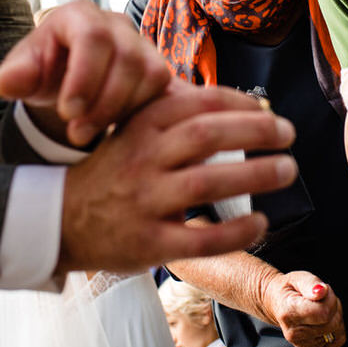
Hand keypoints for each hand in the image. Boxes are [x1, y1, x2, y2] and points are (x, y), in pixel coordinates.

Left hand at [0, 0, 171, 144]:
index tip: (68, 112)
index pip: (93, 36)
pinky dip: (143, 112)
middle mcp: (117, 24)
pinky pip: (165, 90)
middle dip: (103, 102)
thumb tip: (5, 82)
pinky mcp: (159, 67)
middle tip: (77, 133)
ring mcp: (143, 44)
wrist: (66, 76)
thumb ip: (15, 76)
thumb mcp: (23, 72)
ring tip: (91, 132)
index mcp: (79, 15)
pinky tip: (117, 128)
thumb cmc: (45, 70)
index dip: (85, 76)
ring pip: (152, 75)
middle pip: (127, 58)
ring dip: (122, 110)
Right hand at [56, 81, 297, 272]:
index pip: (198, 103)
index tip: (268, 108)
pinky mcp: (150, 244)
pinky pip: (202, 238)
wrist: (58, 219)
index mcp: (141, 126)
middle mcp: (144, 159)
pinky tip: (261, 222)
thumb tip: (244, 108)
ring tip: (287, 169)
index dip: (240, 102)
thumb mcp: (133, 132)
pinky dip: (237, 230)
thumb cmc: (112, 171)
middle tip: (288, 133)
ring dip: (256, 174)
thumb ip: (176, 117)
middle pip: (208, 135)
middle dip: (257, 131)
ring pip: (209, 182)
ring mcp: (146, 202)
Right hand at [260, 272, 345, 346]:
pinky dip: (336, 328)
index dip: (330, 299)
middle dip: (334, 306)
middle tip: (322, 298)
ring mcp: (302, 345)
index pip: (323, 312)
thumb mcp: (298, 278)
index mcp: (289, 312)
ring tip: (321, 308)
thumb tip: (322, 292)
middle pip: (332, 323)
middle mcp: (294, 333)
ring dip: (335, 316)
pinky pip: (338, 339)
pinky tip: (323, 320)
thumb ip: (311, 283)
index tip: (323, 291)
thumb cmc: (290, 289)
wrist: (278, 303)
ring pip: (337, 331)